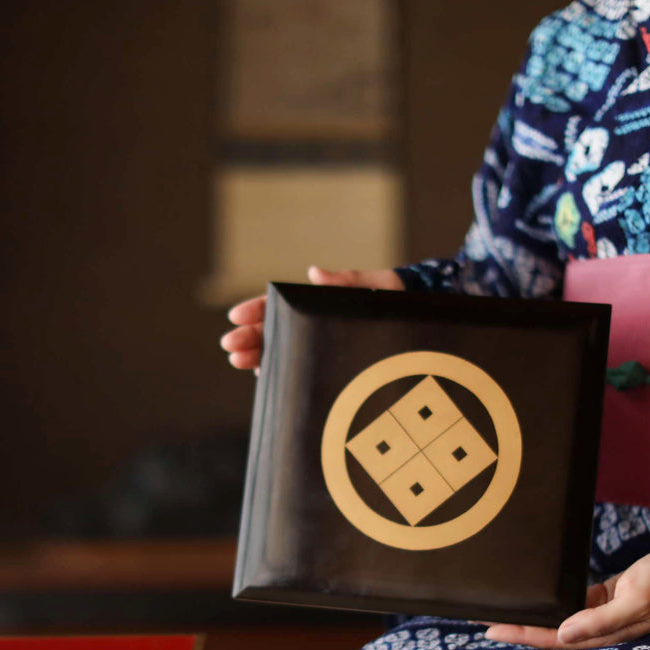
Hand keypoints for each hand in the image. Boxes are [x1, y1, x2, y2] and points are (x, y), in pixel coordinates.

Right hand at [219, 266, 403, 370]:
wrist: (420, 321)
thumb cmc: (398, 300)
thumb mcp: (377, 286)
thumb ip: (348, 281)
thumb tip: (314, 273)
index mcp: (318, 302)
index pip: (279, 304)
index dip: (256, 310)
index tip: (236, 317)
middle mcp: (312, 324)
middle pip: (273, 330)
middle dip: (249, 337)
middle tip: (229, 346)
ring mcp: (318, 346)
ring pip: (280, 351)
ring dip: (256, 355)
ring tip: (239, 362)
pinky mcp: (328, 366)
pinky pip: (298, 369)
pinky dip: (279, 372)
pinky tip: (264, 376)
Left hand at [484, 530, 649, 649]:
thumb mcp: (636, 600)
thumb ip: (600, 620)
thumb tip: (562, 634)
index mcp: (606, 635)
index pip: (555, 641)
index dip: (524, 637)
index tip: (494, 630)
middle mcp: (599, 630)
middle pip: (551, 635)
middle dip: (520, 631)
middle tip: (484, 623)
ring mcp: (600, 616)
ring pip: (557, 621)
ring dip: (532, 619)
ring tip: (502, 613)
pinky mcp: (601, 599)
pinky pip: (570, 605)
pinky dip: (550, 604)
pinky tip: (531, 601)